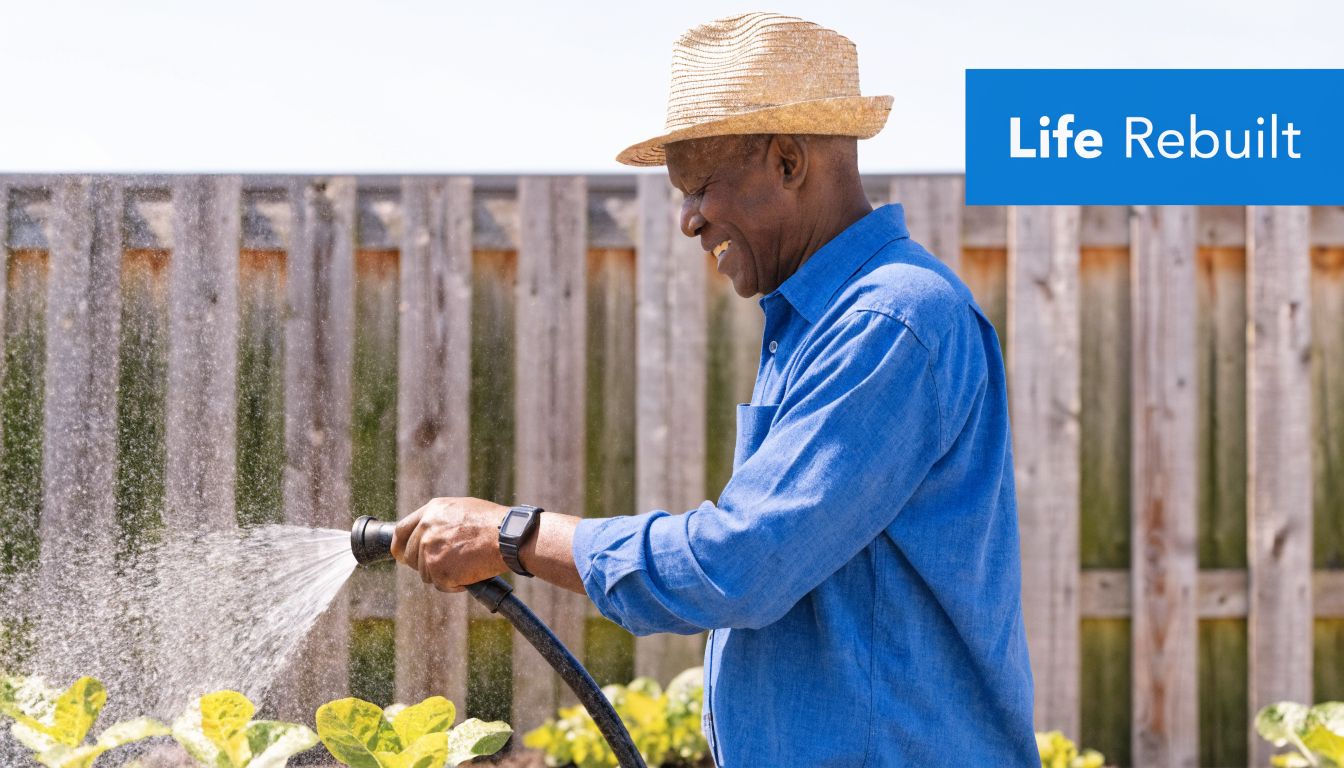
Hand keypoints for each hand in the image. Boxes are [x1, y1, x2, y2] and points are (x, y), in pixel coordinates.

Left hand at [390, 497, 509, 591]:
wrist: (508, 537)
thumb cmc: (492, 524)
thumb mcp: (461, 509)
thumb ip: (439, 520)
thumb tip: (426, 534)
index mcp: (431, 511)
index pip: (400, 531)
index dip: (400, 547)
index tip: (402, 555)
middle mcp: (426, 530)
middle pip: (409, 557)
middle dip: (424, 565)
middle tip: (445, 566)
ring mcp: (430, 551)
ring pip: (426, 574)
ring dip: (443, 575)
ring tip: (467, 565)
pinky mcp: (439, 571)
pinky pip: (441, 585)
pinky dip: (455, 585)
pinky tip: (470, 573)